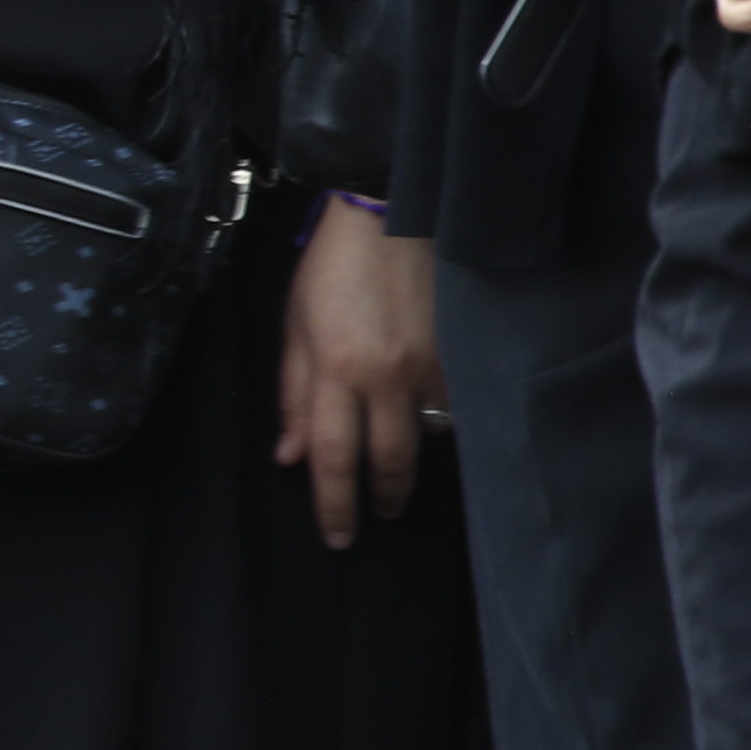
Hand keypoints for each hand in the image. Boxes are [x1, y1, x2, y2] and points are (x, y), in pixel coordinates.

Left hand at [273, 193, 445, 550]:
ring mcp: (431, 368)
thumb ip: (293, 394)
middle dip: (379, 500)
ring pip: (427, 442)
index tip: (337, 534)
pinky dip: (439, 427)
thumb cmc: (334, 268)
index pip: (331, 456)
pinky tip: (426, 429)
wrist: (394, 216)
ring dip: (410, 468)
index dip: (333, 503)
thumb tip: (289, 454)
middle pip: (388, 462)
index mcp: (336, 368)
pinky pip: (454, 410)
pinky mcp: (461, 356)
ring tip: (395, 483)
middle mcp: (386, 376)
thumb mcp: (295, 326)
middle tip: (372, 518)